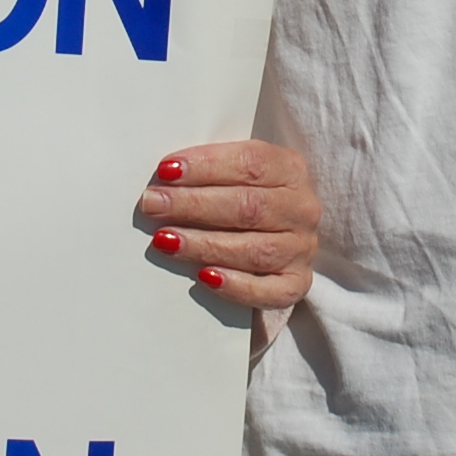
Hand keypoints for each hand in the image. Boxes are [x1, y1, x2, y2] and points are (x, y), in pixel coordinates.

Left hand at [137, 139, 317, 311]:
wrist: (279, 232)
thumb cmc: (248, 195)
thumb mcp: (239, 171)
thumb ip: (211, 170)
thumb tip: (164, 177)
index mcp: (290, 169)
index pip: (250, 163)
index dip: (206, 167)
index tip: (166, 171)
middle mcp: (302, 209)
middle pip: (248, 206)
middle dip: (194, 205)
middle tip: (153, 204)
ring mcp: (301, 248)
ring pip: (254, 250)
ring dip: (204, 245)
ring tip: (164, 240)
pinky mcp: (296, 283)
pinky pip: (268, 291)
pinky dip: (235, 286)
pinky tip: (204, 277)